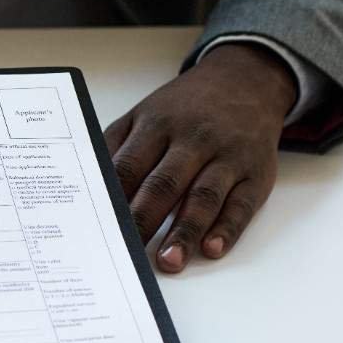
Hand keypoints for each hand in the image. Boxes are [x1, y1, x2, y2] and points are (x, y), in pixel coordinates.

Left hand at [104, 43, 296, 272]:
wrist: (245, 81)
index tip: (98, 228)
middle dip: (144, 219)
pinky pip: (242, 204)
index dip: (113, 199)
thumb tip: (86, 187)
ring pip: (203, 197)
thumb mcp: (145, 113)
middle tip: (128, 252)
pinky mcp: (256, 173)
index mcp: (158, 124)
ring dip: (185, 231)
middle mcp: (193, 139)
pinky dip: (228, 229)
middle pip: (164, 183)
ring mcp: (227, 156)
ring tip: (169, 261)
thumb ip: (117, 146)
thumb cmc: (184, 107)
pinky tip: (212, 249)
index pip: (129, 166)